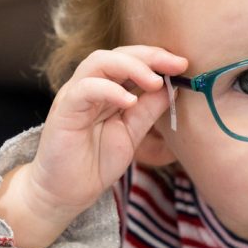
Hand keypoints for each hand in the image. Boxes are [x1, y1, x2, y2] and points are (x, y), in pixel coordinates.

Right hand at [0, 46, 186, 247]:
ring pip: (99, 62)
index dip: (157, 58)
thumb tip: (173, 88)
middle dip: (149, 56)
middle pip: (117, 54)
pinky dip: (109, 90)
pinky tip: (130, 101)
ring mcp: (74, 96)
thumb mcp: (132, 133)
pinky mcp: (64, 110)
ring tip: (154, 82)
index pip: (130, 60)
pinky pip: (85, 89)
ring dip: (131, 67)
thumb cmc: (95, 163)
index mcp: (106, 89)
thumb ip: (149, 110)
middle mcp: (89, 86)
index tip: (183, 65)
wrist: (66, 193)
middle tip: (176, 64)